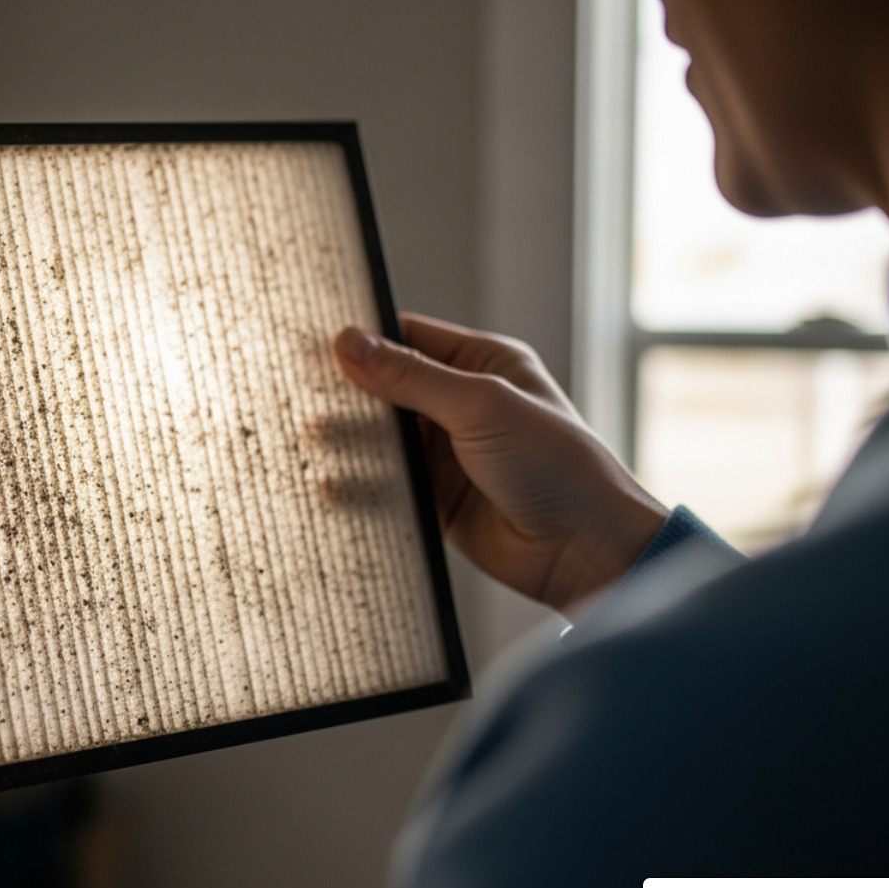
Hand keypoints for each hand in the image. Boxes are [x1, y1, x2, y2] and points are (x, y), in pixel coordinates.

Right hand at [334, 314, 667, 613]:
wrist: (586, 549)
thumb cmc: (558, 466)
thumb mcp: (481, 406)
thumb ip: (411, 376)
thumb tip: (349, 343)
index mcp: (484, 365)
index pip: (409, 338)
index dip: (363, 341)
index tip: (316, 347)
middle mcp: (463, 406)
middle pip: (387, 390)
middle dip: (347, 395)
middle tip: (302, 398)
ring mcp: (449, 456)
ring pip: (381, 440)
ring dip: (348, 442)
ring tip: (312, 441)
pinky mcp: (437, 502)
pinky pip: (386, 487)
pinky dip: (358, 486)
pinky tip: (331, 486)